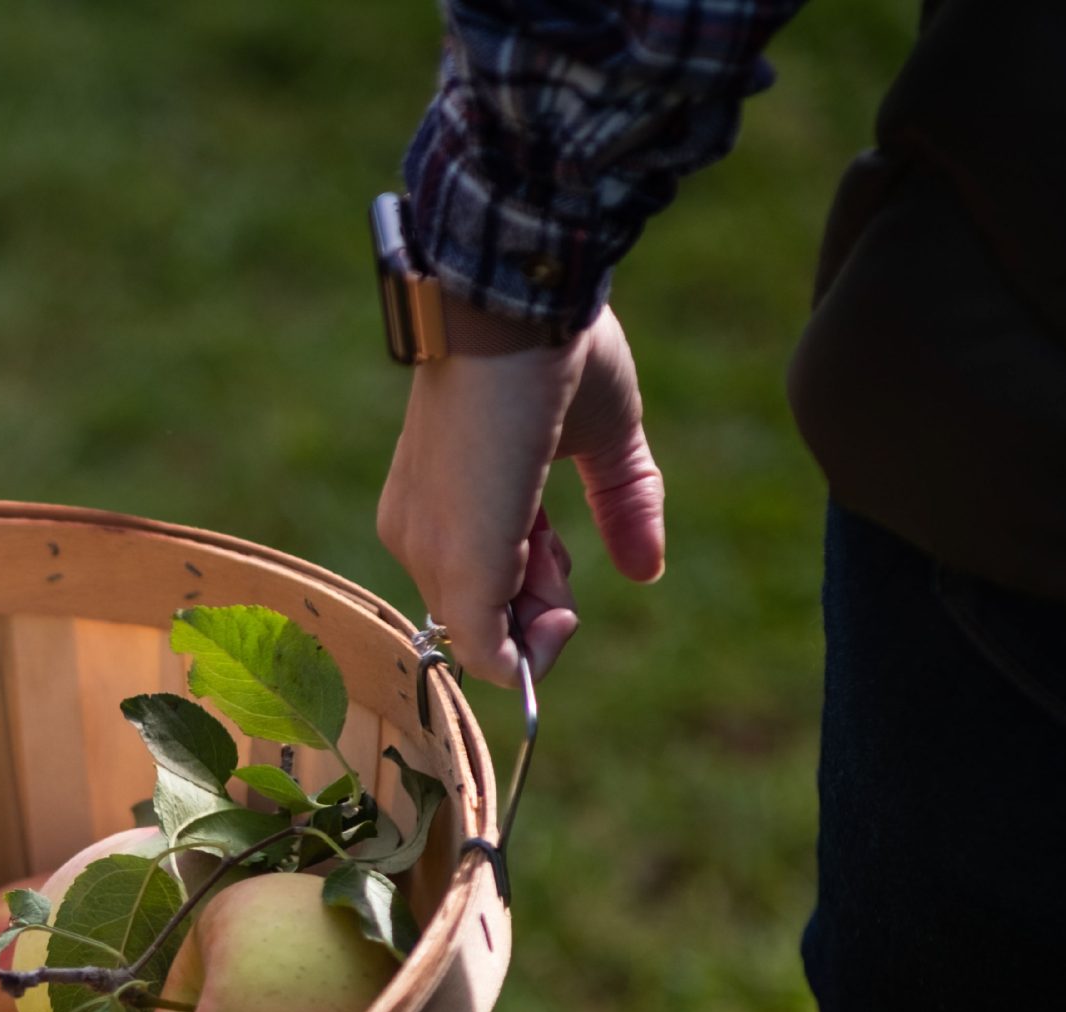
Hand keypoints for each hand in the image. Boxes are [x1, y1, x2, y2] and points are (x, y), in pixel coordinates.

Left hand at [375, 303, 664, 686]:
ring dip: (544, 619)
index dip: (533, 595)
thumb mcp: (604, 437)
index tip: (566, 557)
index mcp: (441, 503)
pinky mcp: (459, 559)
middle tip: (566, 557)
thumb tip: (647, 570)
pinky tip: (560, 611)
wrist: (522, 303)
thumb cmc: (555, 349)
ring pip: (485, 642)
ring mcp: (429, 549)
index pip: (476, 591)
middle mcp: (418, 532)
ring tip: (557, 548)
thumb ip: (624, 504)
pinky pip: (483, 651)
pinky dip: (528, 655)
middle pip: (482, 624)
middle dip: (542, 611)